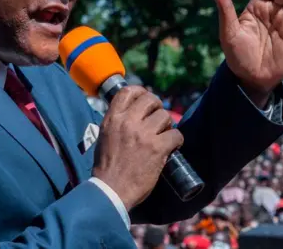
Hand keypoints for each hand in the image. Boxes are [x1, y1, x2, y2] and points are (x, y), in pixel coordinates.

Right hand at [92, 86, 182, 210]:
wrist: (110, 191)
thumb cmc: (107, 168)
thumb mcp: (105, 137)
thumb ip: (117, 123)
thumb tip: (133, 113)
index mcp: (112, 119)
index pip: (128, 91)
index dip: (141, 92)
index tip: (146, 99)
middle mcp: (127, 122)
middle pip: (150, 99)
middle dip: (157, 108)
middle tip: (158, 120)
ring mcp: (143, 134)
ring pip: (165, 116)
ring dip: (167, 126)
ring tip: (163, 137)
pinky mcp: (157, 148)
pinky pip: (176, 135)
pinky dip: (177, 141)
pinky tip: (172, 147)